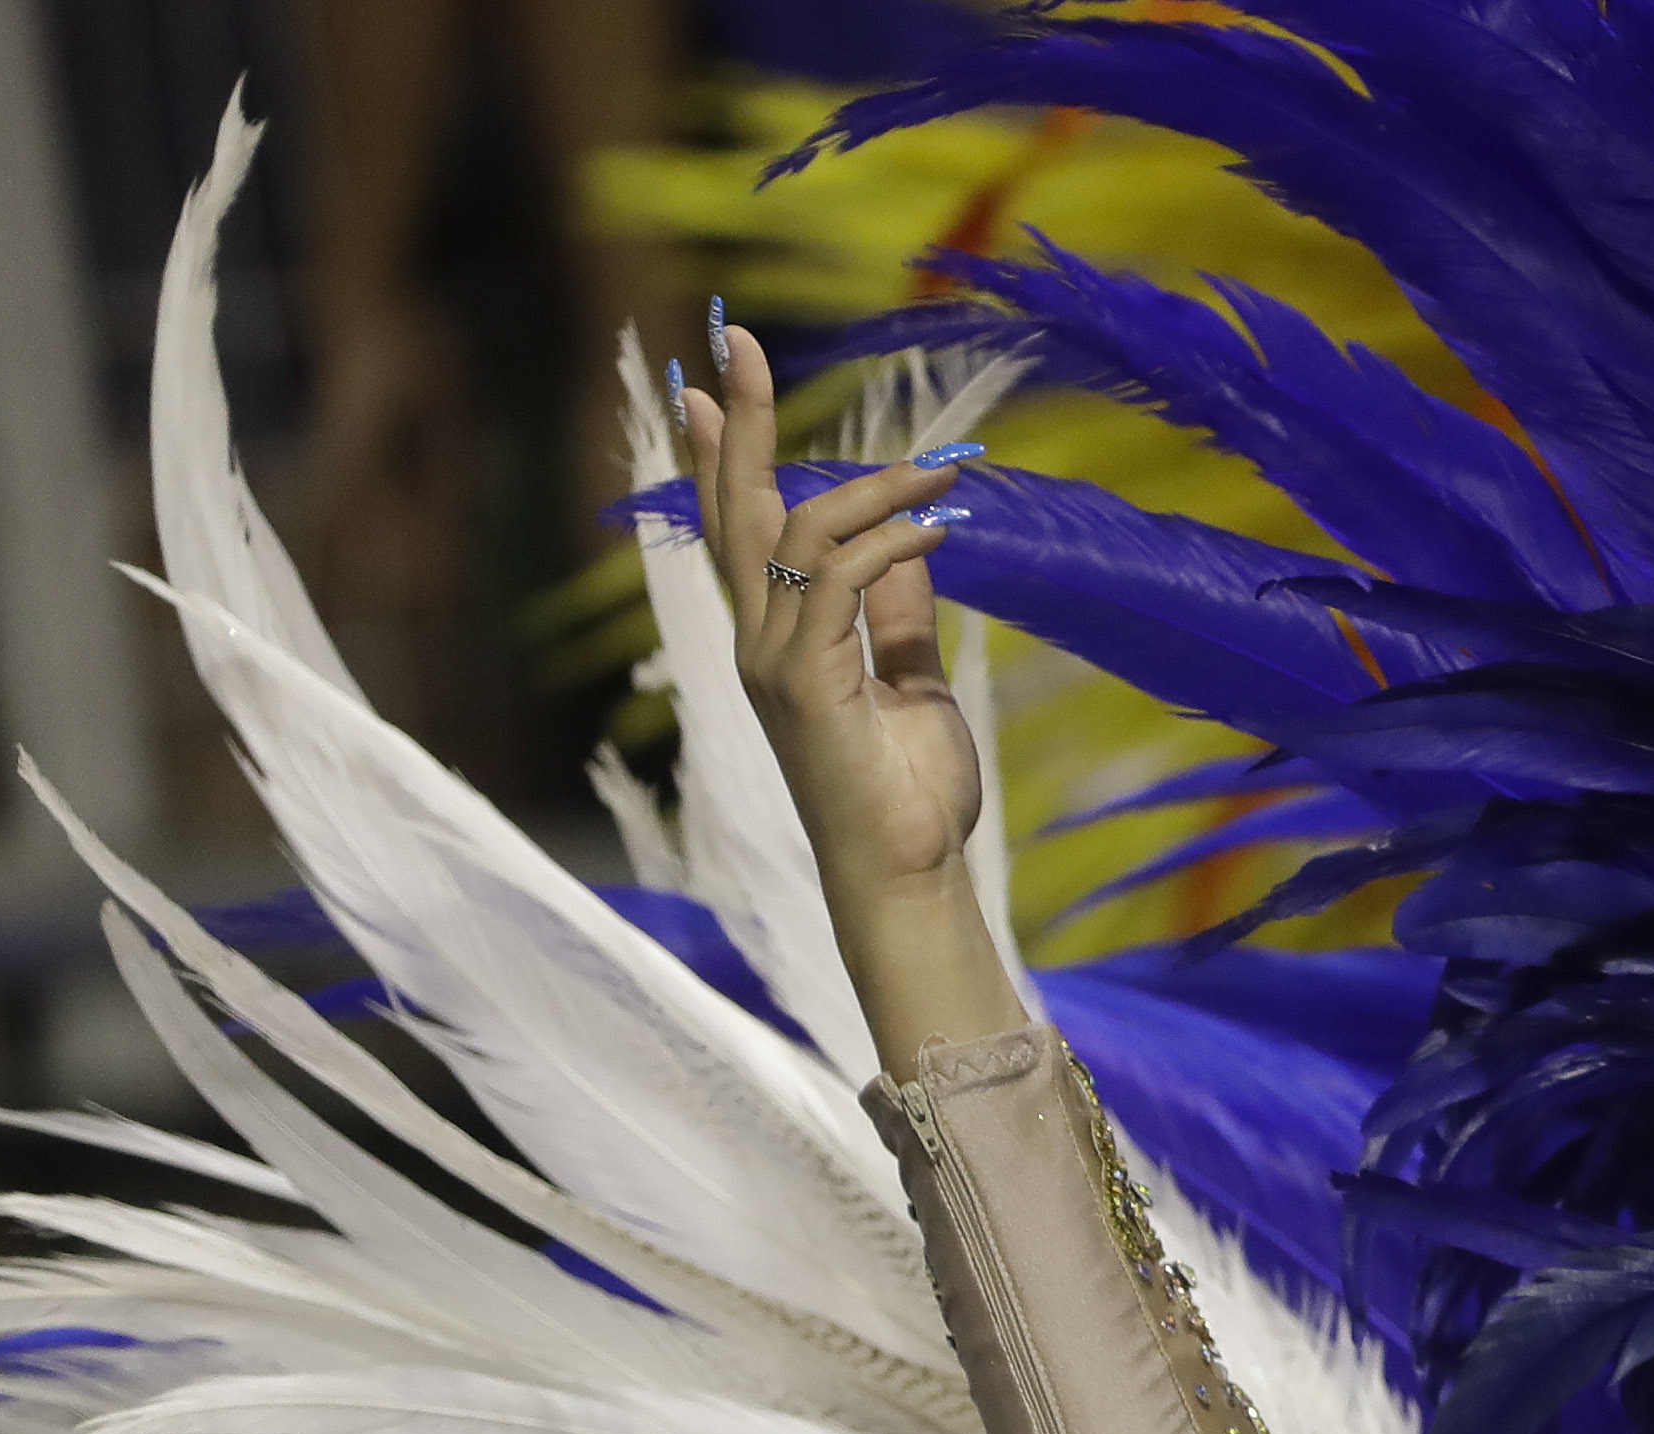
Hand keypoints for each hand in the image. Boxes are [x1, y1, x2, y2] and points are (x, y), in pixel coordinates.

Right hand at [682, 313, 982, 906]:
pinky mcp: (804, 682)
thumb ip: (902, 614)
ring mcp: (773, 661)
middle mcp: (758, 642)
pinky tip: (941, 530)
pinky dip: (891, 543)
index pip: (738, 528)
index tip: (712, 384)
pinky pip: (839, 580)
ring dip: (870, 488)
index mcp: (777, 639)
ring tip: (940, 470)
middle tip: (738, 341)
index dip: (722, 454)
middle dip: (737, 422)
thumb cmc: (909, 791)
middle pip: (736, 509)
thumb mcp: (911, 681)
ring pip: (795, 533)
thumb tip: (915, 546)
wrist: (907, 873)